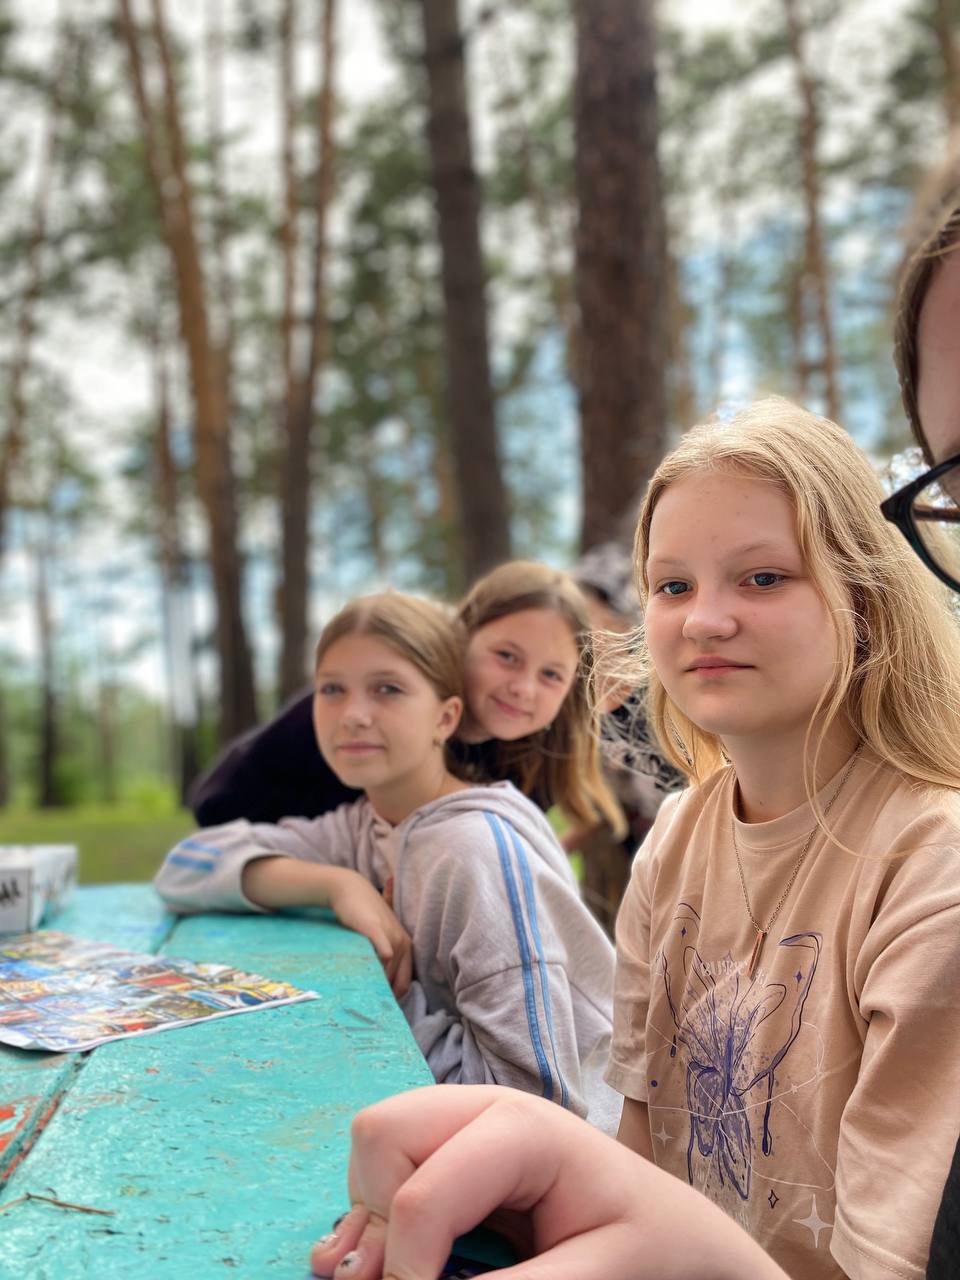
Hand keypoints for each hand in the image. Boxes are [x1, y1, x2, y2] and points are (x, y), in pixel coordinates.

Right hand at [309, 1085, 789, 1279]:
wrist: (671, 1230)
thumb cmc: (649, 1243)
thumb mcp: (599, 1274)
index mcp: (524, 1128)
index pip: (424, 1189)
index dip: (409, 1267)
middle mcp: (482, 1110)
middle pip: (378, 1132)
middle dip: (381, 1215)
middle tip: (419, 1276)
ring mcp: (462, 1125)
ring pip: (370, 1148)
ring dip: (377, 1217)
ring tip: (421, 1270)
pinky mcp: (450, 1152)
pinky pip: (382, 1170)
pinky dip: (380, 1219)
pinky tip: (411, 1259)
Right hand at [328, 869, 412, 997]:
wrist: (350, 890)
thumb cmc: (363, 917)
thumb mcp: (378, 938)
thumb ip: (381, 960)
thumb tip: (378, 991)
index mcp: (405, 947)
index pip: (404, 984)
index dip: (392, 998)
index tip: (377, 1006)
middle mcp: (402, 942)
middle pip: (393, 981)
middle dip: (381, 994)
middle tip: (365, 1003)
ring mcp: (391, 935)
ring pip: (386, 971)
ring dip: (374, 984)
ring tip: (359, 992)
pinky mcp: (375, 929)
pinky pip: (384, 952)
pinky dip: (380, 965)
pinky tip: (369, 975)